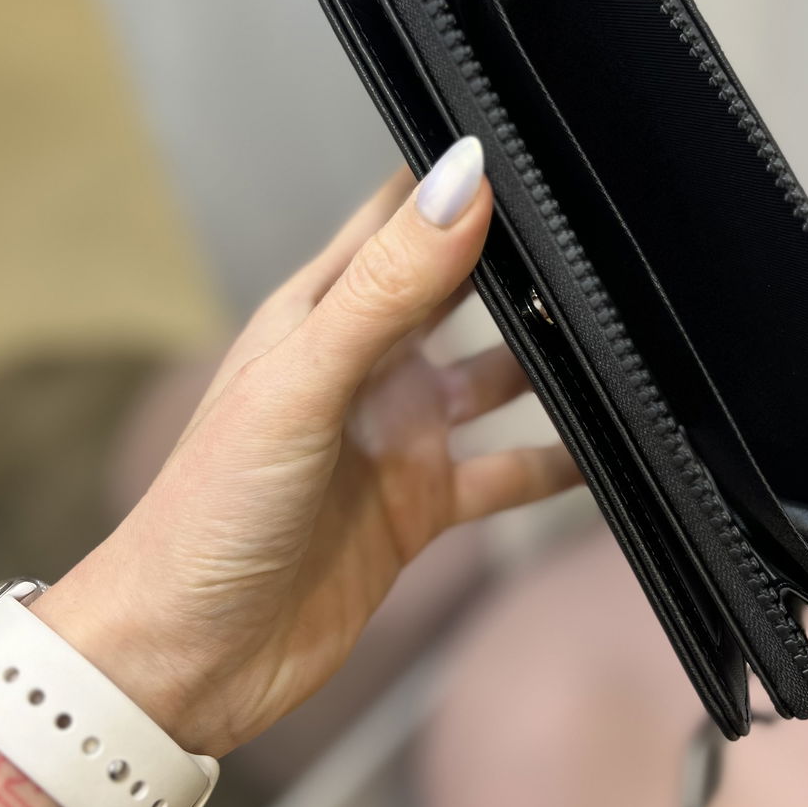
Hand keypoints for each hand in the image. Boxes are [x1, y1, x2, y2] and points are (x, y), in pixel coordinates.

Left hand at [32, 138, 580, 756]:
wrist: (185, 661)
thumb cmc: (206, 517)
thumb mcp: (301, 386)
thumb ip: (383, 288)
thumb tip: (460, 181)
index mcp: (320, 315)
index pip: (397, 219)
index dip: (454, 179)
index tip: (530, 144)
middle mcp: (364, 366)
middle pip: (458, 291)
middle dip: (519, 262)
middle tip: (598, 238)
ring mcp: (396, 436)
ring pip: (495, 378)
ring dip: (549, 362)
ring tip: (621, 334)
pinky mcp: (419, 506)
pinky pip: (506, 471)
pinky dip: (557, 462)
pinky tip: (608, 450)